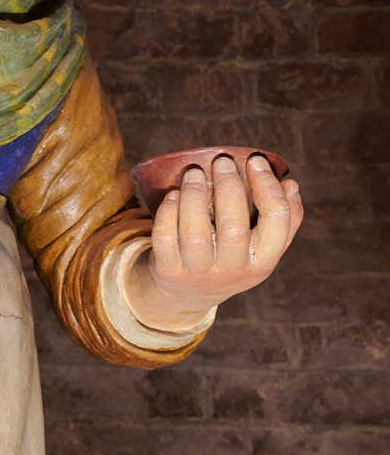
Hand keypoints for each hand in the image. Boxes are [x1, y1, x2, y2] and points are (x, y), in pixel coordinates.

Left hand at [123, 154, 303, 331]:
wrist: (188, 294)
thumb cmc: (231, 259)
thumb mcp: (261, 249)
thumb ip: (282, 220)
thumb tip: (290, 182)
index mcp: (263, 261)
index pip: (276, 220)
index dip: (267, 185)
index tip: (255, 160)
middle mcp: (232, 269)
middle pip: (234, 227)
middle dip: (228, 187)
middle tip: (222, 161)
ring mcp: (198, 272)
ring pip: (195, 232)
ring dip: (194, 196)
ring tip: (194, 172)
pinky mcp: (167, 270)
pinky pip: (165, 237)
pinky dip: (168, 211)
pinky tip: (175, 194)